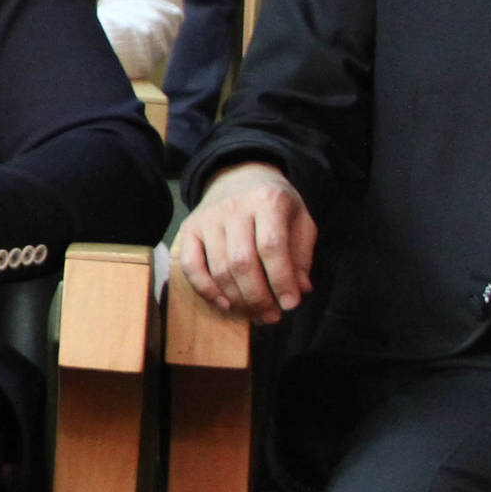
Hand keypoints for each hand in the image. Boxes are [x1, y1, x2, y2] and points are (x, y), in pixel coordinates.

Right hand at [176, 162, 316, 324]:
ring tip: (255, 314)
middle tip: (272, 316)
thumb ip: (302, 254)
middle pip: (241, 262)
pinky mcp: (188, 228)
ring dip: (237, 299)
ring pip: (218, 268)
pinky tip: (225, 304)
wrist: (240, 176)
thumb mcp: (300, 219)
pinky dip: (206, 290)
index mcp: (266, 201)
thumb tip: (299, 289)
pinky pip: (190, 266)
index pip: (271, 247)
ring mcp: (207, 218)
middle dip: (258, 296)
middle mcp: (233, 207)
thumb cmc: (274, 204)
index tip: (291, 304)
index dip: (281, 280)